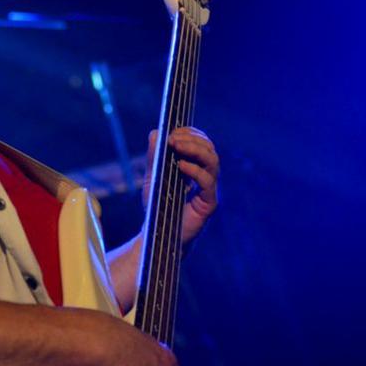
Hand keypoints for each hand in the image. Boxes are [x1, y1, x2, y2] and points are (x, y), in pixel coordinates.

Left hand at [145, 127, 218, 244]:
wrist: (158, 233)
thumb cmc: (157, 206)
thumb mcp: (152, 177)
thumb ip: (154, 156)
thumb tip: (155, 132)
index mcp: (195, 167)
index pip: (201, 143)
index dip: (191, 133)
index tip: (173, 131)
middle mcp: (205, 176)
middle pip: (210, 149)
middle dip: (192, 139)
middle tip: (173, 138)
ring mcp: (209, 190)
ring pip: (213, 162)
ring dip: (195, 149)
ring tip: (176, 146)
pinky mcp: (208, 203)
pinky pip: (208, 182)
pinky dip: (195, 170)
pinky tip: (181, 166)